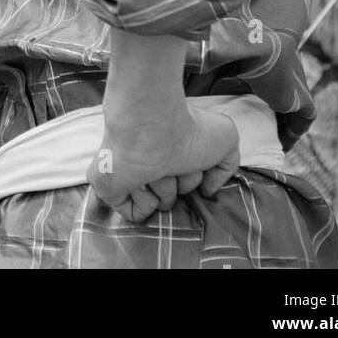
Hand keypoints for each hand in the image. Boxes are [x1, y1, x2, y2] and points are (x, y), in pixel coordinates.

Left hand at [88, 103, 239, 222]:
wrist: (152, 125)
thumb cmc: (188, 129)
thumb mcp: (226, 138)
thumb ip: (226, 164)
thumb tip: (206, 190)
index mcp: (170, 151)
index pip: (187, 181)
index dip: (195, 177)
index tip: (194, 161)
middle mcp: (150, 163)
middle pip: (176, 196)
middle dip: (181, 184)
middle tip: (172, 161)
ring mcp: (129, 174)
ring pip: (158, 204)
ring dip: (163, 188)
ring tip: (154, 165)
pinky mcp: (110, 187)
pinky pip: (135, 212)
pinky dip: (142, 200)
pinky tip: (139, 178)